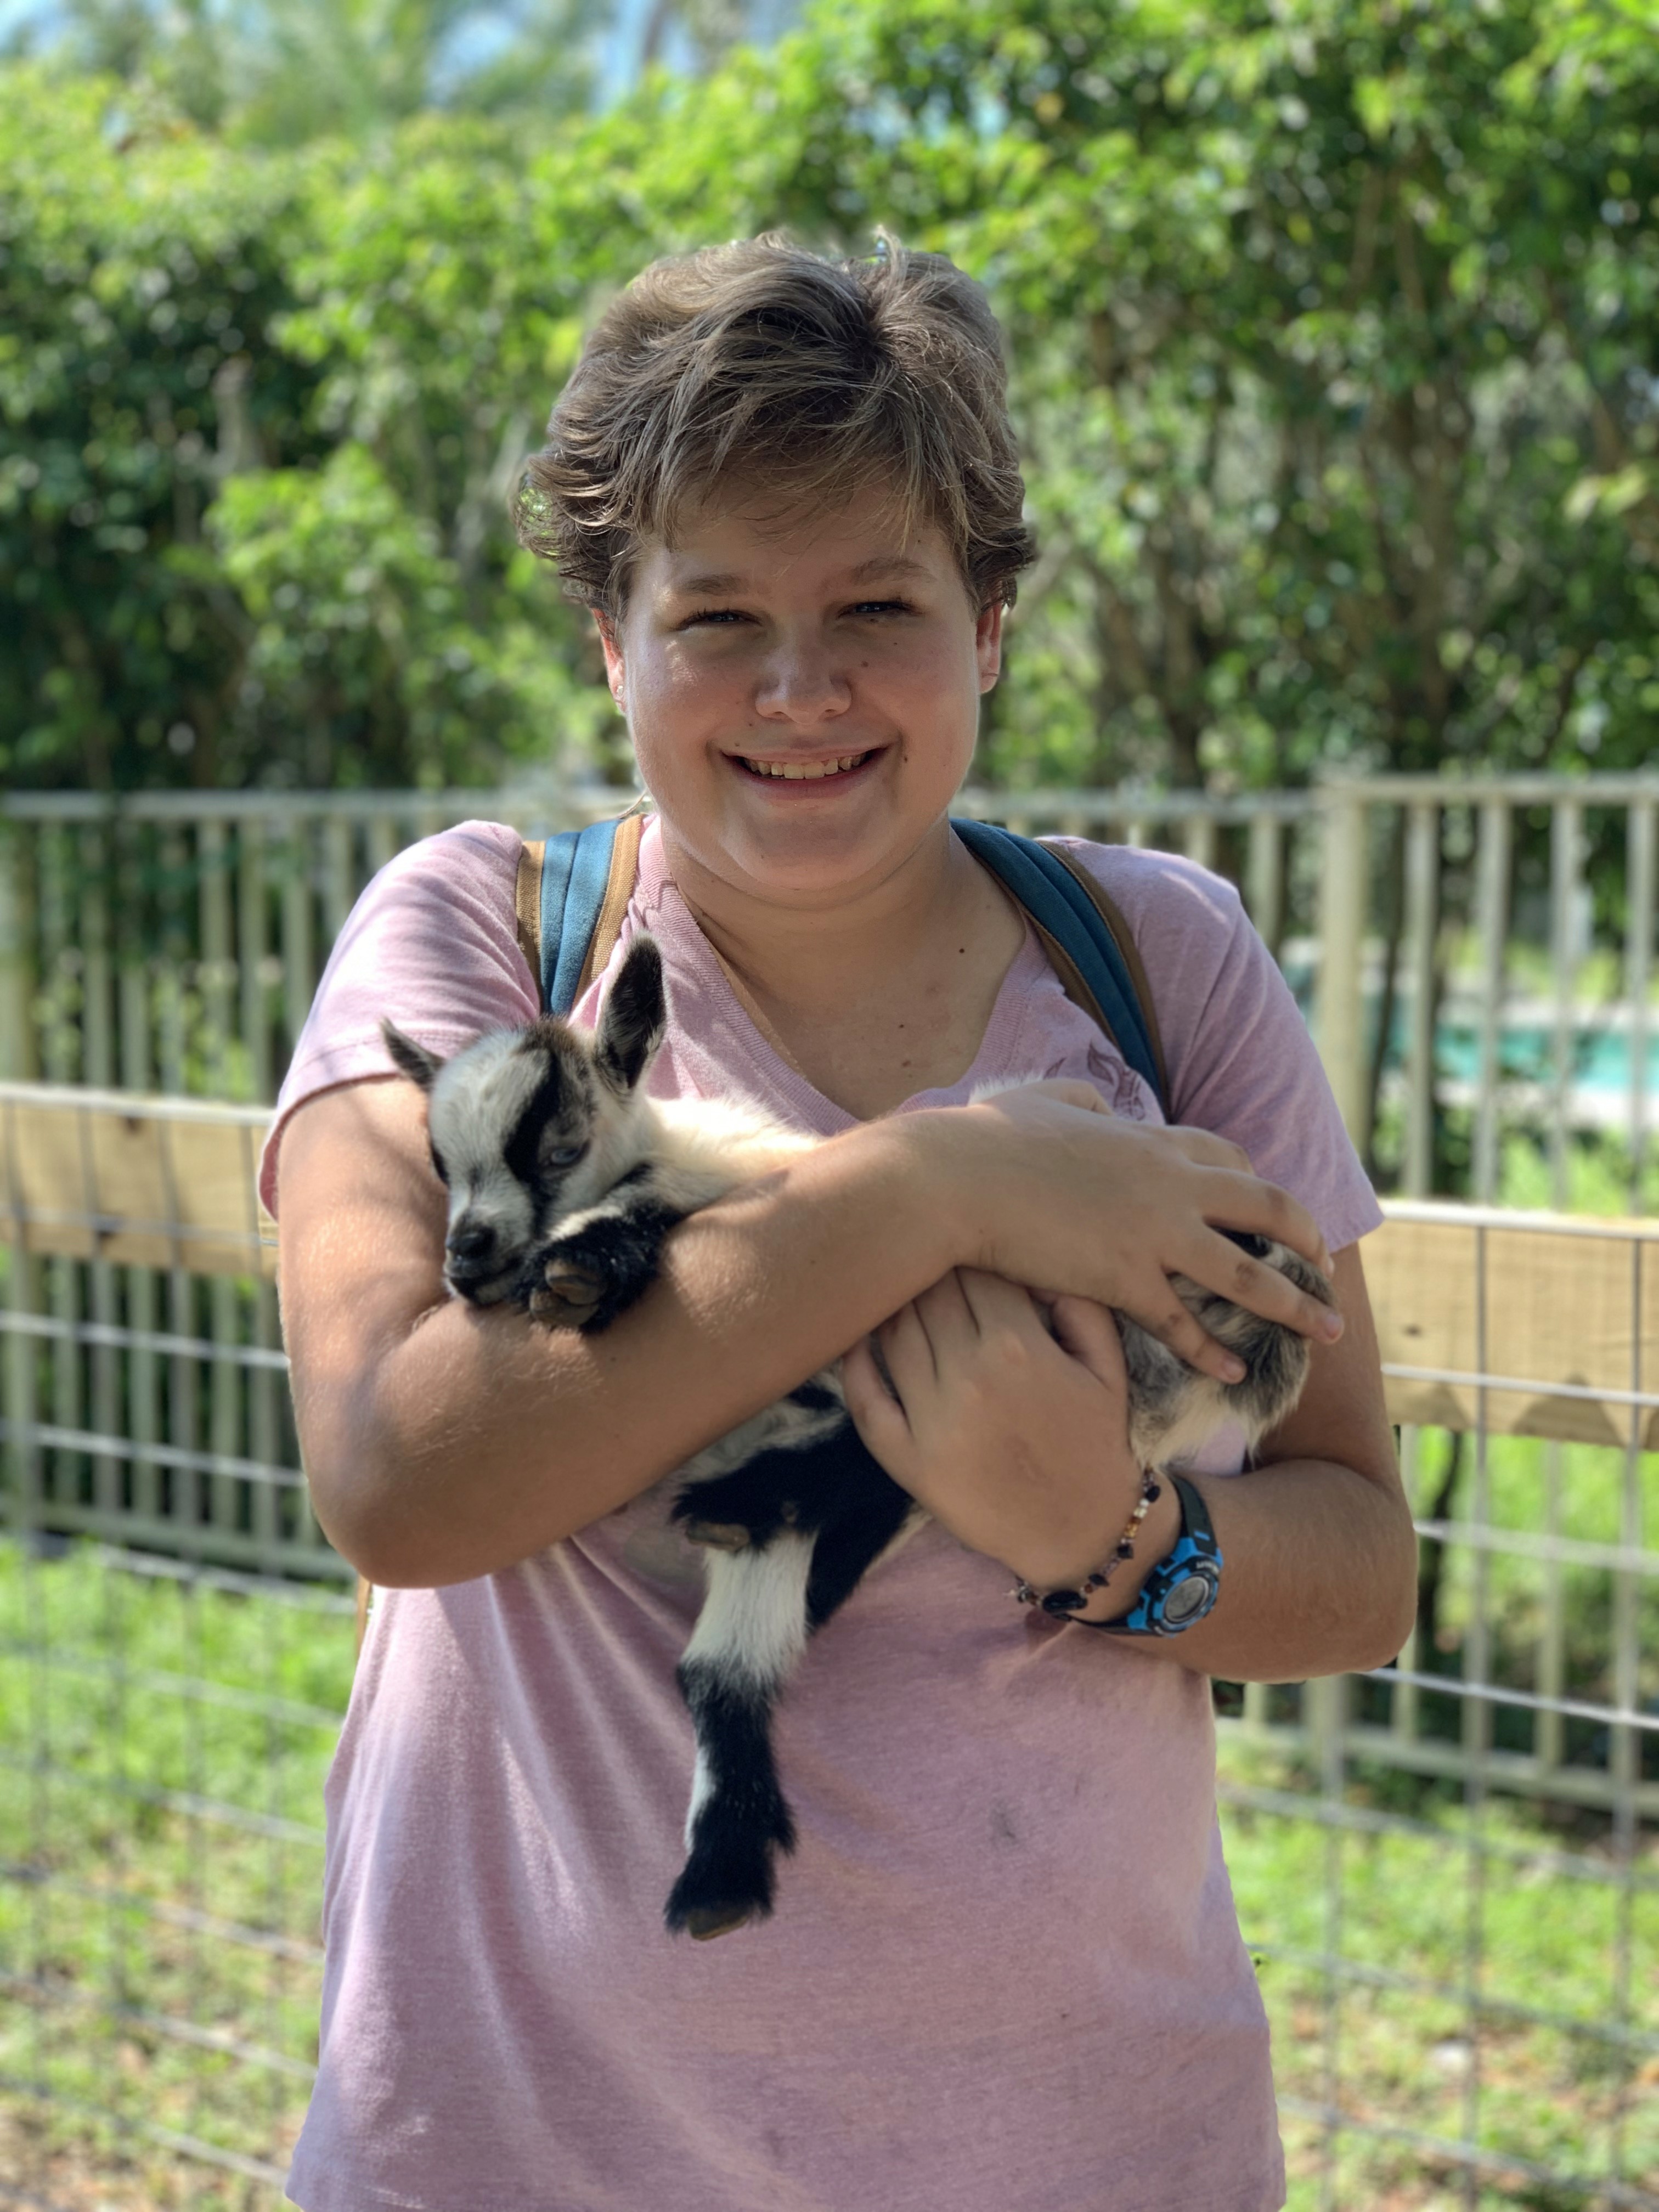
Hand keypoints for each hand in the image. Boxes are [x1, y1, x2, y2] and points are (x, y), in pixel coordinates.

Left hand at [841, 1267, 1150, 1590]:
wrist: (1081, 1533)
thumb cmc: (1096, 1442)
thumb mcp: (1107, 1364)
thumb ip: (1077, 1301)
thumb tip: (1033, 1256)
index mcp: (1019, 1347)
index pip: (974, 1268)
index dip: (969, 1244)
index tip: (966, 1235)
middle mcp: (968, 1377)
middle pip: (928, 1293)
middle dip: (929, 1265)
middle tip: (925, 1248)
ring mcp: (931, 1420)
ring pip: (892, 1332)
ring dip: (891, 1301)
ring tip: (892, 1280)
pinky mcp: (906, 1459)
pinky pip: (863, 1398)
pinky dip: (853, 1361)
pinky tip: (856, 1335)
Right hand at [904, 1082, 1340, 1384]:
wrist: (955, 1181)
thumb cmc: (986, 1140)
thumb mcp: (1046, 1101)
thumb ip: (1083, 1103)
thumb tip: (1099, 1107)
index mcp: (1150, 1141)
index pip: (1227, 1156)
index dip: (1259, 1182)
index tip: (1276, 1207)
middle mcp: (1170, 1185)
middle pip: (1267, 1209)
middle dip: (1306, 1241)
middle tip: (1327, 1266)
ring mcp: (1154, 1235)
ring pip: (1249, 1275)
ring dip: (1295, 1305)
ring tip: (1328, 1332)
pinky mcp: (1125, 1280)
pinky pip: (1184, 1325)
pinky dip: (1213, 1352)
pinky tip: (1234, 1374)